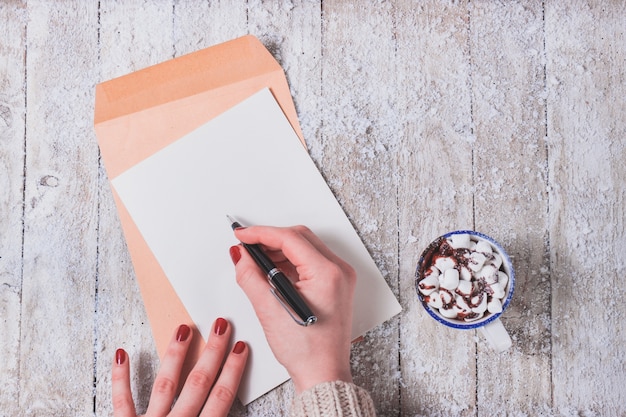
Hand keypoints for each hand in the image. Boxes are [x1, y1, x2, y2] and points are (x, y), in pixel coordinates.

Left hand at [112, 319, 247, 416]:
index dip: (233, 371)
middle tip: (221, 326)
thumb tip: (231, 408)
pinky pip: (122, 401)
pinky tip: (122, 353)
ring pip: (166, 384)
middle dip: (212, 352)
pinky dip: (121, 377)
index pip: (221, 398)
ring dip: (176, 354)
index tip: (240, 348)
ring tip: (183, 329)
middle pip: (198, 383)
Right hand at [229, 225, 355, 392]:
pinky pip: (310, 261)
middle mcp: (339, 271)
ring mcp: (340, 277)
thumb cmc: (307, 351)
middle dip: (270, 239)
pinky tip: (272, 270)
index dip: (261, 233)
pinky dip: (289, 262)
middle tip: (246, 246)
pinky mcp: (335, 284)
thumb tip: (240, 256)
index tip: (241, 235)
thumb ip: (250, 277)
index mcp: (328, 274)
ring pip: (305, 248)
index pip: (290, 239)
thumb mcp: (269, 311)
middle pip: (300, 238)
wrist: (323, 374)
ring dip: (279, 250)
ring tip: (255, 261)